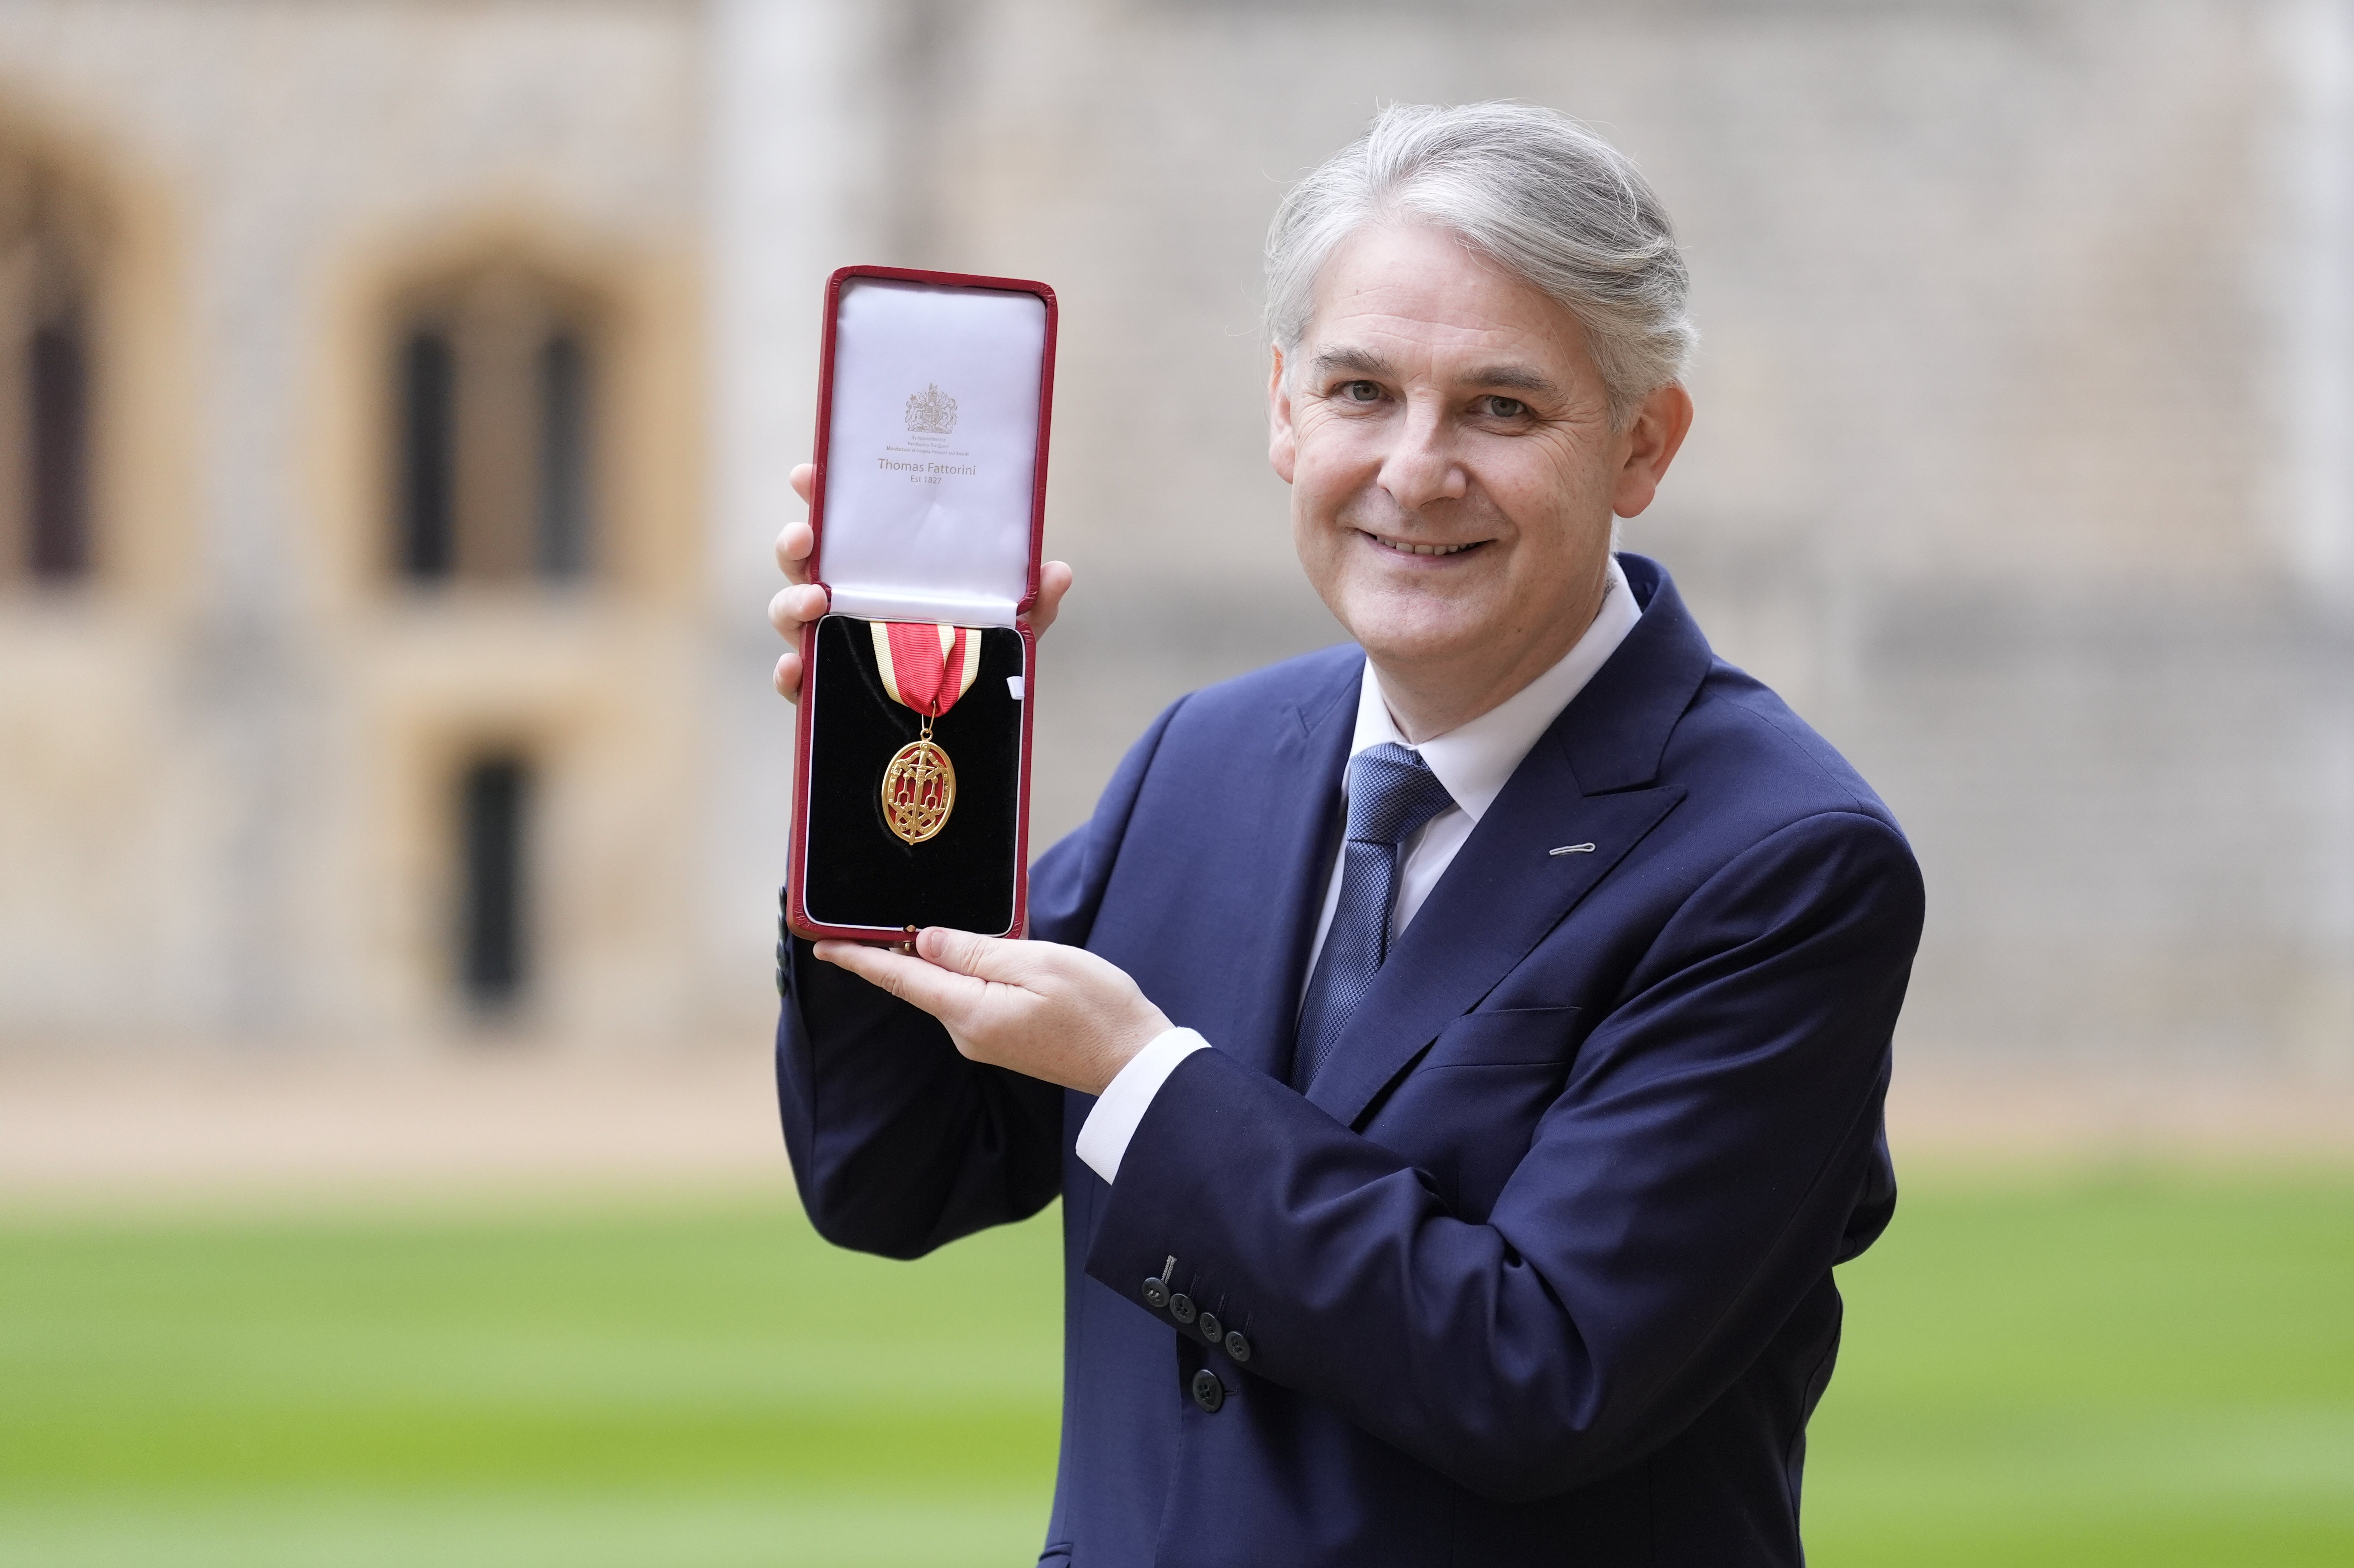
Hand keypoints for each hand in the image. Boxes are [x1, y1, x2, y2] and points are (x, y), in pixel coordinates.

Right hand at [769, 463, 1076, 701]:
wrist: (964, 728)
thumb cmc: (975, 658)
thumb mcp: (1009, 627)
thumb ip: (1032, 602)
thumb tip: (1059, 572)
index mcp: (880, 570)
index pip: (843, 525)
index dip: (820, 495)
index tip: (811, 474)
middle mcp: (846, 601)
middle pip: (802, 562)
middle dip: (794, 542)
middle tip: (806, 535)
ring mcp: (830, 644)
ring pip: (789, 615)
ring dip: (791, 603)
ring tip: (816, 601)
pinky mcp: (824, 691)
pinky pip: (796, 682)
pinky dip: (789, 675)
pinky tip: (797, 669)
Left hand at [813, 928, 1171, 1095]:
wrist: (1134, 1061)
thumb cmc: (1096, 1008)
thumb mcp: (1038, 963)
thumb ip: (977, 951)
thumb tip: (924, 941)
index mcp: (970, 1011)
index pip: (900, 979)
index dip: (859, 959)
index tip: (822, 945)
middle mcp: (967, 1032)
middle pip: (920, 981)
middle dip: (898, 950)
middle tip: (876, 914)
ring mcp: (984, 1039)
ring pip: (947, 988)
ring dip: (938, 958)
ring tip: (936, 925)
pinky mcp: (1002, 1039)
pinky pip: (970, 998)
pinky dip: (964, 973)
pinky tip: (979, 954)